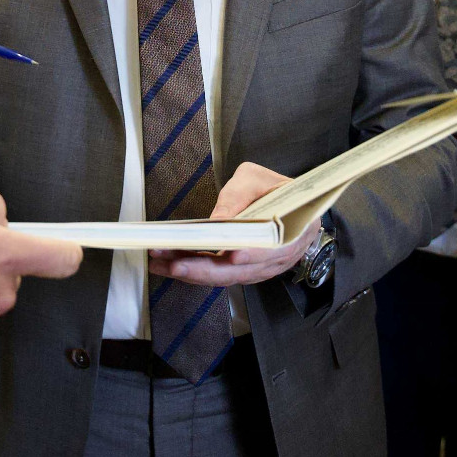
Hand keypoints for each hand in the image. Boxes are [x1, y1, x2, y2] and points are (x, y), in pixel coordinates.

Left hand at [148, 162, 317, 285]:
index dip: (252, 254)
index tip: (232, 254)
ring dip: (193, 273)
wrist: (291, 205)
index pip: (272, 249)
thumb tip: (218, 220)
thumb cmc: (276, 190)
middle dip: (204, 269)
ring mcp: (261, 269)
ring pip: (226, 277)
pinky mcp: (245, 271)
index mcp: (293, 231)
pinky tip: (172, 265)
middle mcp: (278, 258)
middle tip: (175, 262)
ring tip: (163, 263)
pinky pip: (220, 276)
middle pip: (240, 271)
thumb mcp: (257, 179)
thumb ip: (240, 196)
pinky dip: (196, 272)